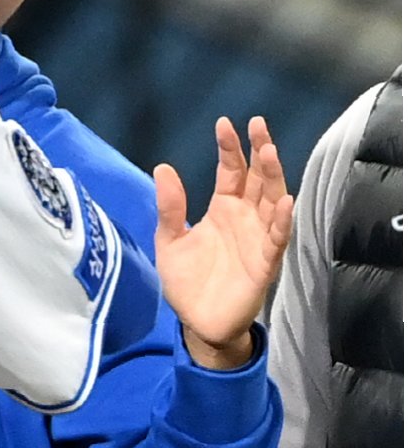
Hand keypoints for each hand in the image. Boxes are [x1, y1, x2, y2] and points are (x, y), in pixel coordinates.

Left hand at [154, 117, 293, 367]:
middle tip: (257, 126)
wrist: (198, 324)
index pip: (230, 171)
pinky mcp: (265, 263)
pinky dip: (282, 220)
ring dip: (273, 177)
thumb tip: (162, 168)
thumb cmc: (187, 282)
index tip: (225, 124)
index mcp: (222, 208)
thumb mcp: (169, 241)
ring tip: (269, 152)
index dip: (229, 148)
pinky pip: (277, 238)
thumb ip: (170, 207)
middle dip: (259, 152)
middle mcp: (245, 218)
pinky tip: (284, 201)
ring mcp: (258, 238)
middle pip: (257, 178)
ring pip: (272, 201)